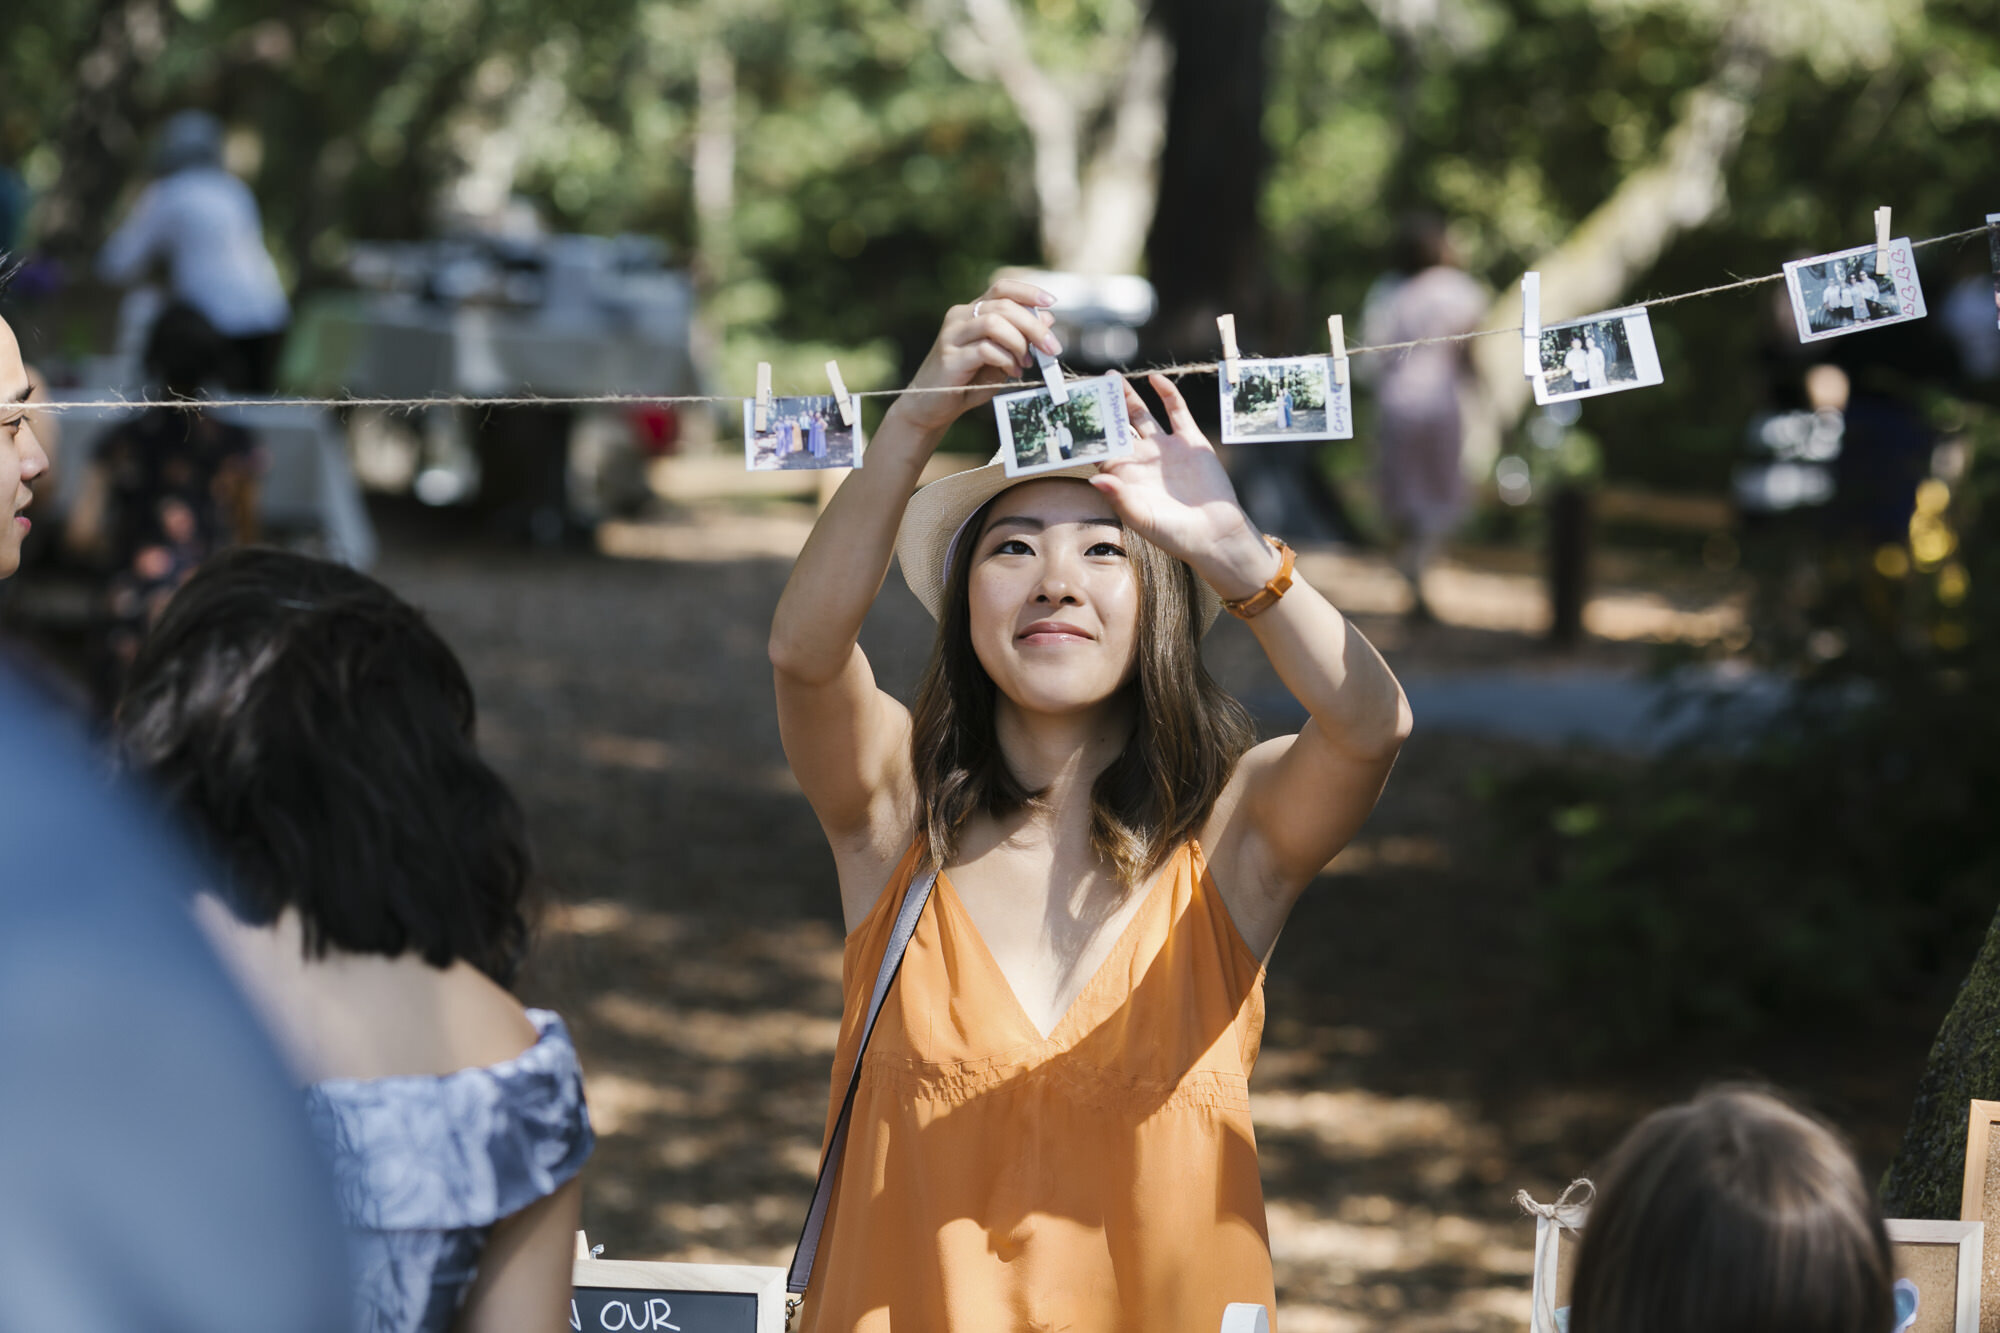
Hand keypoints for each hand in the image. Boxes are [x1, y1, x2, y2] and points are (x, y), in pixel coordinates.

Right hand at [888, 280, 1062, 436]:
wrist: (931, 407)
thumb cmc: (967, 382)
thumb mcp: (1001, 358)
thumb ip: (1020, 338)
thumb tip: (1048, 319)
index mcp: (971, 312)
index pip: (1002, 288)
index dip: (1028, 291)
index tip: (1051, 302)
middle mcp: (959, 317)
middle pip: (1004, 306)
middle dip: (1034, 326)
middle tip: (1050, 348)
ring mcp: (952, 336)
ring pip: (994, 323)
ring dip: (1019, 343)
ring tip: (1025, 363)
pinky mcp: (950, 357)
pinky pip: (985, 349)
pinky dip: (1005, 359)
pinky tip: (1011, 372)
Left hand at [1090, 373, 1280, 601]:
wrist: (1214, 534)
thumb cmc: (1174, 533)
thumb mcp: (1142, 519)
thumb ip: (1119, 497)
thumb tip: (1095, 479)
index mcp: (1125, 477)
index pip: (1100, 449)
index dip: (1086, 434)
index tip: (1070, 417)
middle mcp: (1142, 459)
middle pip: (1117, 426)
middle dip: (1104, 408)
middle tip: (1089, 387)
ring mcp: (1166, 448)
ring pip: (1141, 415)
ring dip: (1128, 396)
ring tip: (1112, 377)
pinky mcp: (1190, 442)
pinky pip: (1177, 412)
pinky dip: (1167, 394)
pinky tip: (1154, 379)